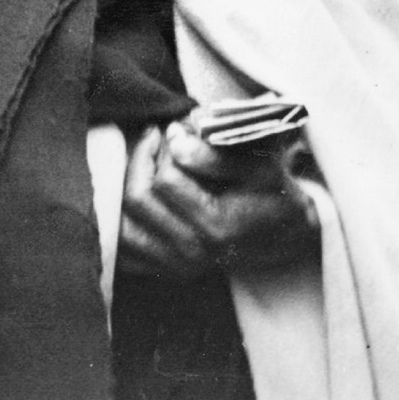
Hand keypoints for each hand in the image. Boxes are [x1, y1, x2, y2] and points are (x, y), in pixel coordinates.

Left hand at [119, 122, 318, 279]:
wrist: (283, 230)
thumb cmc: (270, 189)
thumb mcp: (259, 164)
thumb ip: (215, 155)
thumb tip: (174, 141)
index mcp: (217, 228)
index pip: (164, 180)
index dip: (162, 148)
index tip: (171, 130)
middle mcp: (192, 253)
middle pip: (136, 198)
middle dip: (140, 160)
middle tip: (154, 141)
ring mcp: (174, 265)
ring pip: (119, 222)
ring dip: (123, 184)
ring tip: (144, 163)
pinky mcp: (160, 269)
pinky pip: (118, 244)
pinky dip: (115, 216)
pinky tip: (132, 188)